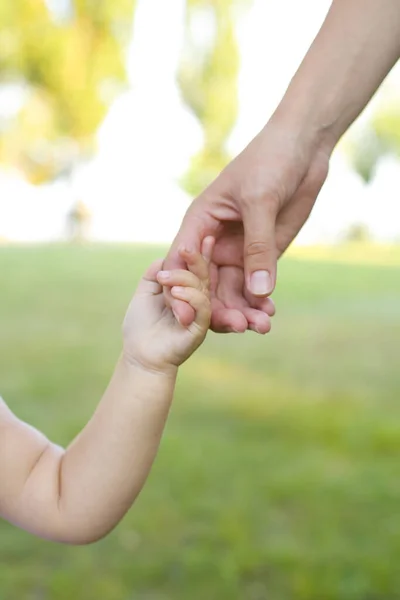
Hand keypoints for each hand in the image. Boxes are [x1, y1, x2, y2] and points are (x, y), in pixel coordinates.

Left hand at [122, 238, 213, 372]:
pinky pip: (202, 308)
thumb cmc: (141, 327)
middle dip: (196, 258)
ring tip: (166, 279)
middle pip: (202, 275)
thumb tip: (164, 258)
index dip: (200, 253)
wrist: (140, 355)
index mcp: (186, 291)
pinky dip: (190, 297)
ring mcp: (199, 314)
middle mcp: (196, 301)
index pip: (195, 268)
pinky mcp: (199, 328)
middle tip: (187, 246)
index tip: (204, 235)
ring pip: (201, 289)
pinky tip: (176, 292)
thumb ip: (154, 275)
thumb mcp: (145, 293)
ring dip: (184, 279)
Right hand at [164, 115, 329, 331]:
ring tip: (260, 327)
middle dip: (218, 308)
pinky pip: (256, 287)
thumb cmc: (270, 161)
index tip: (188, 319)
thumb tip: (258, 293)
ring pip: (231, 291)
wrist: (302, 149)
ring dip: (242, 311)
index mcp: (200, 224)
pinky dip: (260, 303)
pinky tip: (268, 315)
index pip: (182, 264)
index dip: (181, 293)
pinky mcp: (261, 256)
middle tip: (238, 327)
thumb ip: (258, 247)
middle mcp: (214, 243)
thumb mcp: (260, 200)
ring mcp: (237, 251)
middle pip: (206, 285)